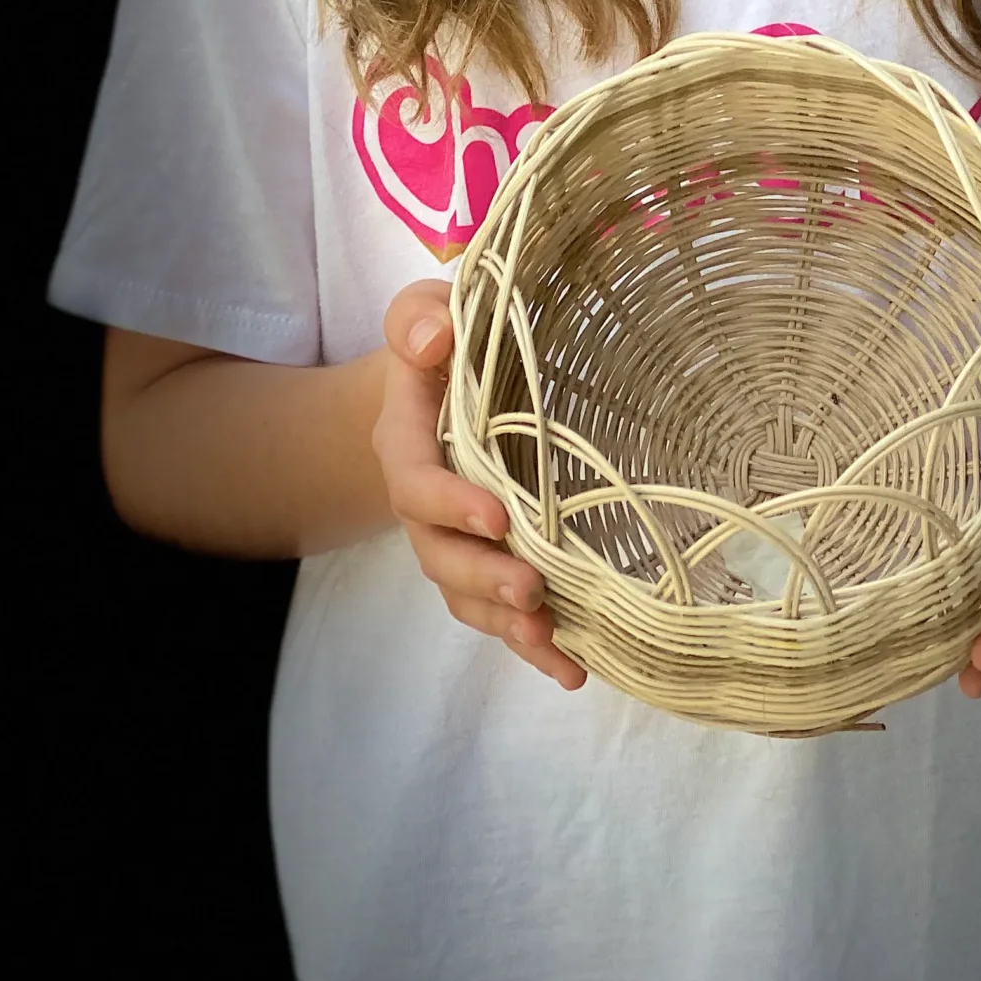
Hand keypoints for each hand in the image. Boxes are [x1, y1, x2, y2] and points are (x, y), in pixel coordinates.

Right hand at [375, 281, 587, 693]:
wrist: (433, 387)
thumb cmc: (439, 345)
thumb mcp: (420, 312)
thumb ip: (418, 319)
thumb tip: (435, 339)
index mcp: (406, 444)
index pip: (417, 482)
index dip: (451, 505)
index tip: (497, 517)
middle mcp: (424, 506)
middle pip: (440, 556)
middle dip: (484, 578)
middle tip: (531, 591)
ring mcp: (453, 541)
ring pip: (467, 595)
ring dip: (507, 624)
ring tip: (552, 640)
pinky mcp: (486, 561)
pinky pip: (499, 612)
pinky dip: (532, 645)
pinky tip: (573, 668)